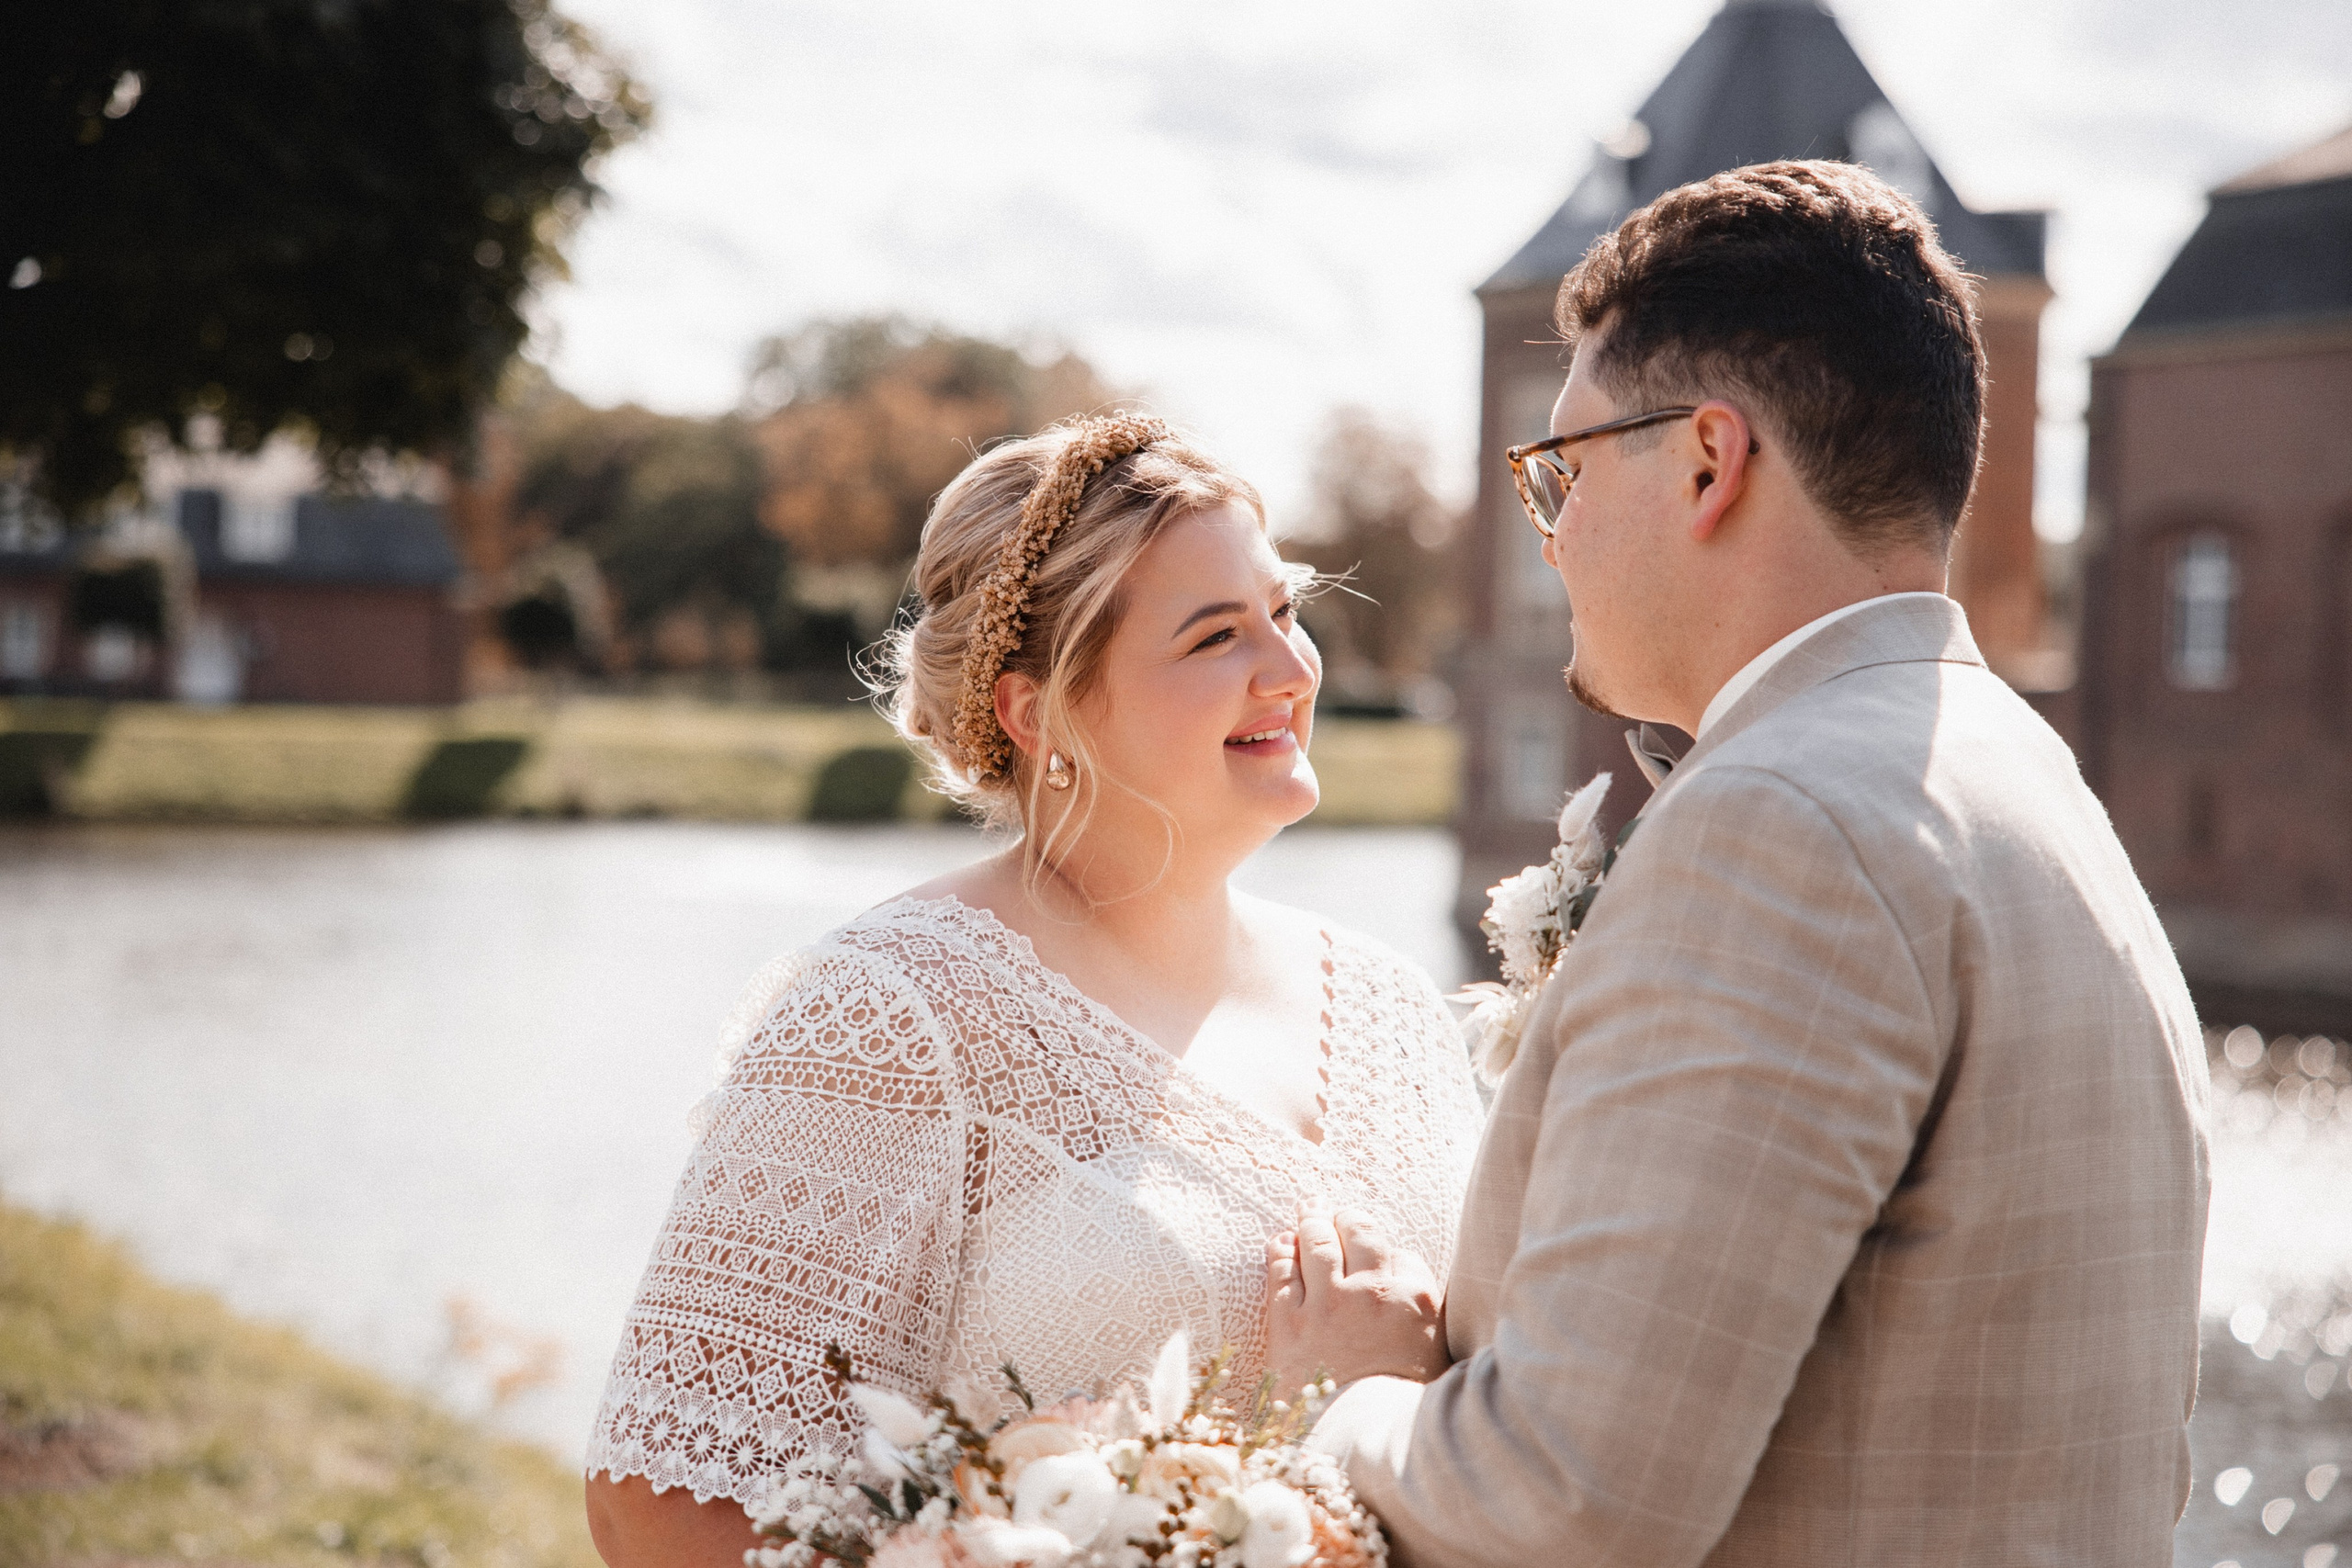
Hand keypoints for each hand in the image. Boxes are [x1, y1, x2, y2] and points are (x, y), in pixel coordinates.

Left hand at [1263, 1197, 1448, 1396]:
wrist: (1359, 1447)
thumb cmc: (1403, 1411)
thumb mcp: (1436, 1359)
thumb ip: (1425, 1317)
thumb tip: (1412, 1289)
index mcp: (1417, 1299)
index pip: (1399, 1252)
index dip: (1383, 1251)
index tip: (1373, 1250)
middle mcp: (1374, 1290)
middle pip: (1358, 1231)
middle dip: (1345, 1217)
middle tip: (1333, 1208)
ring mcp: (1329, 1302)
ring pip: (1317, 1239)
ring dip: (1311, 1220)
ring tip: (1308, 1208)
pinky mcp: (1289, 1319)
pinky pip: (1281, 1267)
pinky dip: (1280, 1249)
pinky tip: (1280, 1242)